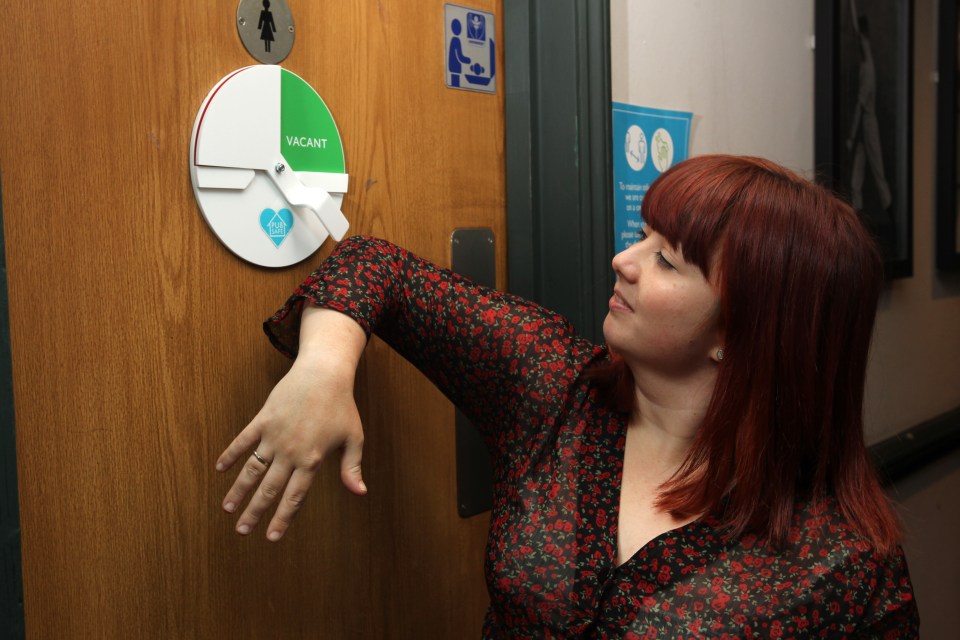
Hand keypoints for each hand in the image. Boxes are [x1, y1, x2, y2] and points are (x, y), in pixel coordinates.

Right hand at [216, 309, 367, 541]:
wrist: (324, 373)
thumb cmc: (342, 407)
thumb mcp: (353, 438)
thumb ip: (351, 467)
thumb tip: (360, 493)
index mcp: (312, 459)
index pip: (294, 496)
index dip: (283, 518)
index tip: (271, 537)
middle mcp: (290, 451)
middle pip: (269, 488)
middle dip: (255, 512)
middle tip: (242, 531)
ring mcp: (274, 435)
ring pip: (252, 469)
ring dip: (238, 489)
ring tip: (227, 509)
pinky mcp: (263, 419)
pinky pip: (243, 440)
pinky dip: (231, 454)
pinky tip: (220, 469)